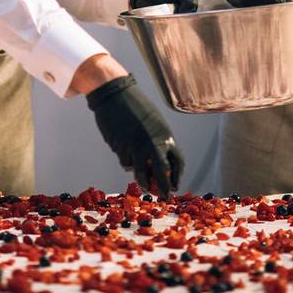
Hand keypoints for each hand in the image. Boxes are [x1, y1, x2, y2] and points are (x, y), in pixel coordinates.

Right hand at [86, 75, 183, 196]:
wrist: (115, 95)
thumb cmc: (136, 107)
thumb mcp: (154, 123)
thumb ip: (158, 141)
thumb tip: (159, 164)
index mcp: (165, 135)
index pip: (177, 161)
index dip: (176, 176)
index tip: (174, 186)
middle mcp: (152, 142)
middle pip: (162, 172)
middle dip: (163, 187)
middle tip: (163, 197)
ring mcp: (136, 146)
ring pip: (140, 170)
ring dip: (142, 180)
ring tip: (144, 185)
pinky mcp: (120, 147)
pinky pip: (126, 161)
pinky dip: (128, 162)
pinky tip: (125, 153)